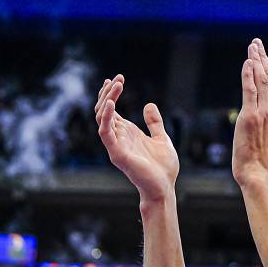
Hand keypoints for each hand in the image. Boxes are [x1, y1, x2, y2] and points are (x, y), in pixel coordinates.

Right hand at [95, 74, 178, 202]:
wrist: (165, 187)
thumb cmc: (163, 168)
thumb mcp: (161, 138)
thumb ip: (154, 123)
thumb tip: (149, 105)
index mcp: (127, 134)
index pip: (111, 110)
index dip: (111, 94)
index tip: (117, 79)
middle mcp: (118, 138)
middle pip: (104, 111)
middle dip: (108, 94)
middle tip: (117, 79)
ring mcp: (116, 145)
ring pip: (102, 119)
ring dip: (106, 101)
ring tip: (116, 85)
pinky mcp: (117, 153)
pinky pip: (106, 133)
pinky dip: (106, 117)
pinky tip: (111, 104)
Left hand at [231, 39, 267, 185]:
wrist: (258, 172)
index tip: (263, 56)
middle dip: (263, 58)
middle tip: (256, 43)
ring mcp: (262, 112)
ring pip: (261, 80)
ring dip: (256, 61)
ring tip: (252, 46)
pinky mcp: (249, 116)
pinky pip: (250, 90)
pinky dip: (249, 75)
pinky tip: (248, 62)